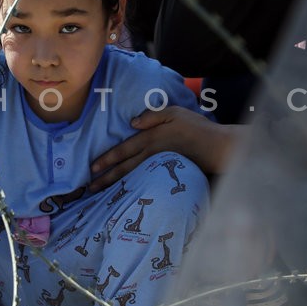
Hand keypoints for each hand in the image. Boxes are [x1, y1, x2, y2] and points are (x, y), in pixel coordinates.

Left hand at [89, 106, 239, 190]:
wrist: (217, 147)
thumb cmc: (197, 127)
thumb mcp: (174, 112)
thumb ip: (153, 116)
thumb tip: (132, 122)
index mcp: (151, 139)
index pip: (124, 150)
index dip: (107, 159)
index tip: (92, 168)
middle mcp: (152, 155)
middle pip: (124, 169)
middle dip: (106, 178)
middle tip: (89, 188)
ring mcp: (159, 166)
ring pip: (132, 177)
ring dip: (115, 185)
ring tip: (101, 193)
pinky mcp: (167, 172)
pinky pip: (144, 180)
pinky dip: (132, 187)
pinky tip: (125, 192)